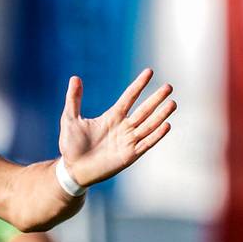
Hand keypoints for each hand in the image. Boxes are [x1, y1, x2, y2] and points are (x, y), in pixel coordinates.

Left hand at [58, 68, 175, 190]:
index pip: (129, 97)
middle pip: (144, 110)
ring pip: (148, 125)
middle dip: (156, 99)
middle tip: (169, 86)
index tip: (149, 71)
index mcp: (112, 116)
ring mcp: (127, 141)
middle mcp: (123, 127)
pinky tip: (166, 125)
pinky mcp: (129, 156)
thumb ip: (74, 99)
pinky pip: (146, 144)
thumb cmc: (71, 145)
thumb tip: (74, 78)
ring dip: (160, 115)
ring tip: (172, 103)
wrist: (72, 170)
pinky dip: (156, 135)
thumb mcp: (70, 119)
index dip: (139, 85)